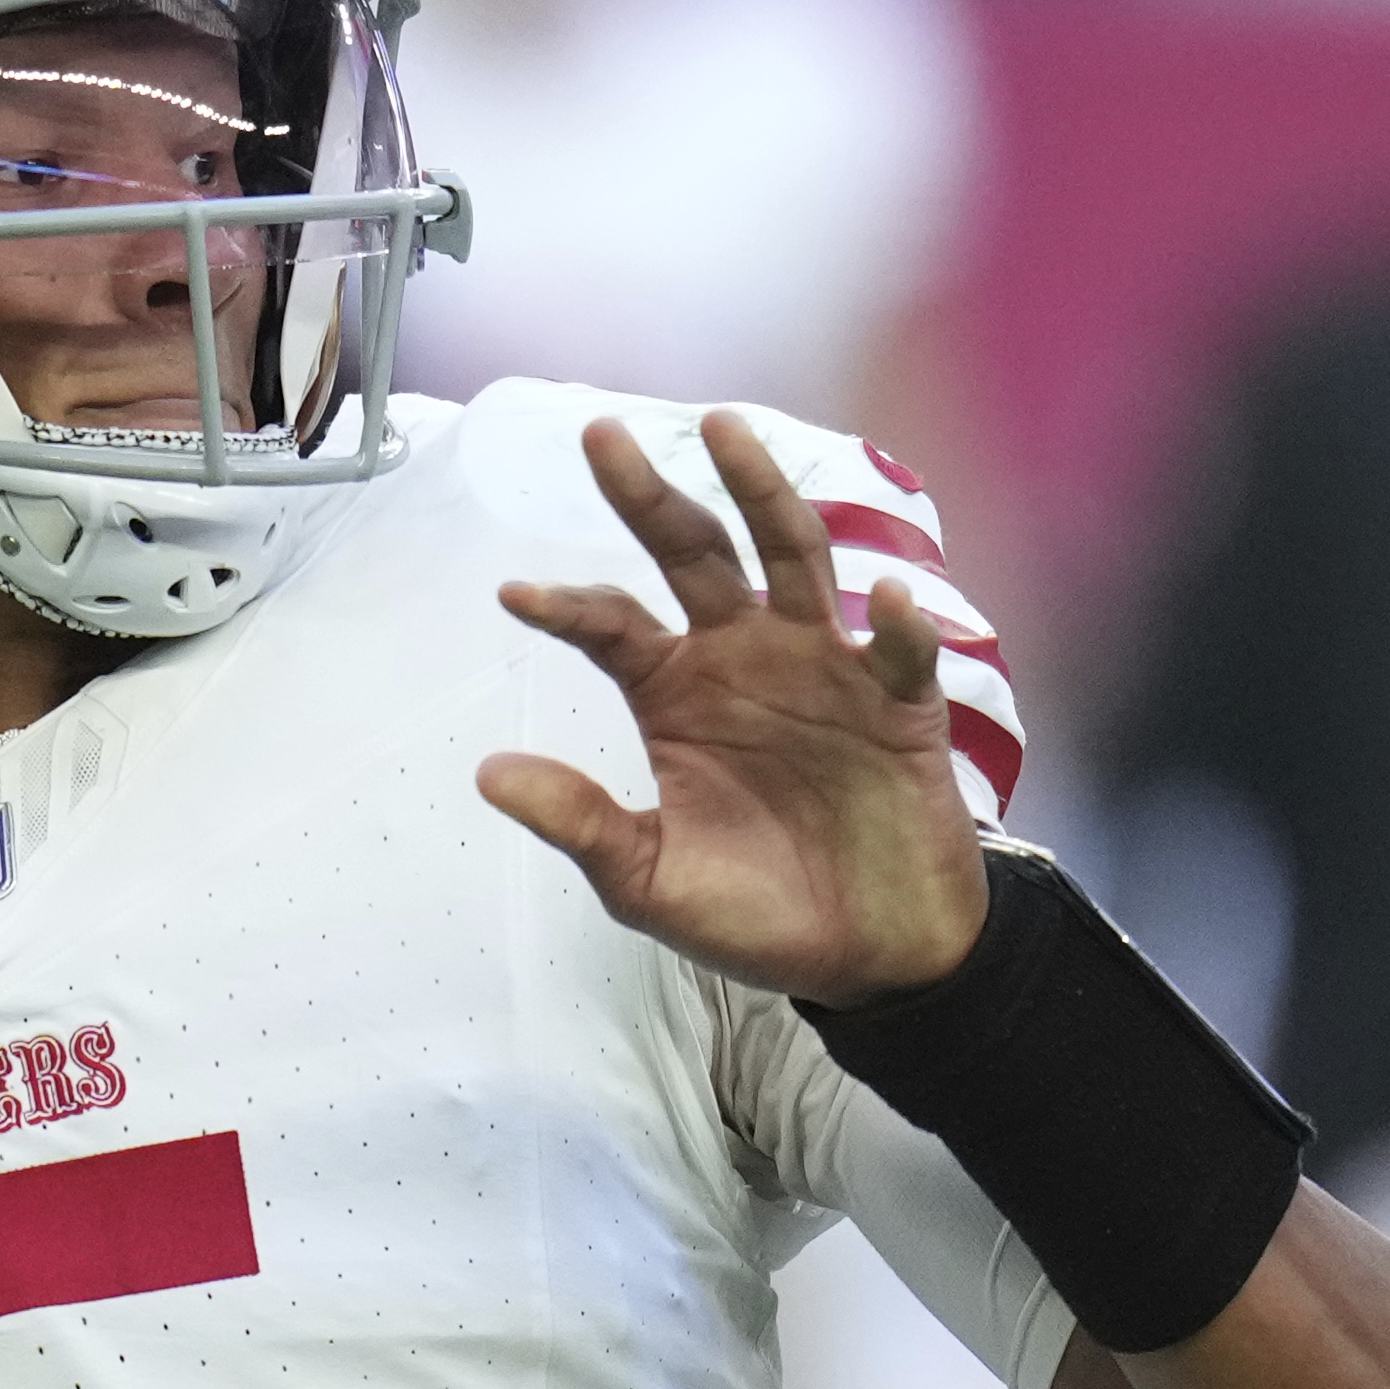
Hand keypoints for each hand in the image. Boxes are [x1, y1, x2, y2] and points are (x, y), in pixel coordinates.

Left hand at [477, 412, 986, 1001]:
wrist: (871, 955)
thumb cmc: (759, 913)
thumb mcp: (650, 879)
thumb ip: (581, 823)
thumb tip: (488, 774)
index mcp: (675, 692)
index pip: (612, 627)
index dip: (567, 608)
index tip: (514, 595)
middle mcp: (743, 658)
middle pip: (693, 552)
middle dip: (649, 494)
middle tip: (601, 435)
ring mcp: (824, 668)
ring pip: (793, 557)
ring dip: (762, 494)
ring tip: (726, 433)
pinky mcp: (900, 702)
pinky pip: (899, 650)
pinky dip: (898, 623)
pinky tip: (888, 601)